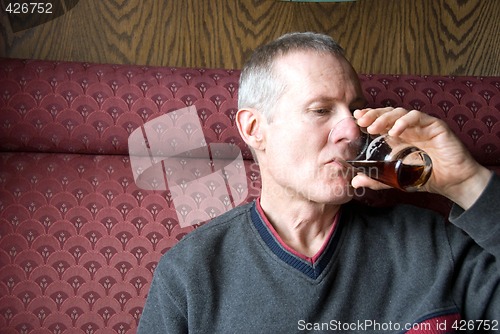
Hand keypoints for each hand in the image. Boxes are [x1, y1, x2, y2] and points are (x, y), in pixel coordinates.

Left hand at [351, 107, 491, 209]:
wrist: (453, 182)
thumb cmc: (426, 177)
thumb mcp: (396, 179)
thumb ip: (377, 179)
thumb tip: (355, 182)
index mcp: (399, 137)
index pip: (382, 121)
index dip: (369, 117)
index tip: (356, 118)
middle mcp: (409, 128)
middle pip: (389, 113)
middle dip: (373, 115)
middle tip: (361, 121)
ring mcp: (422, 126)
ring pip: (401, 113)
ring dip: (385, 118)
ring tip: (373, 128)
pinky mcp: (436, 126)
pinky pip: (418, 118)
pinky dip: (405, 122)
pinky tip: (395, 131)